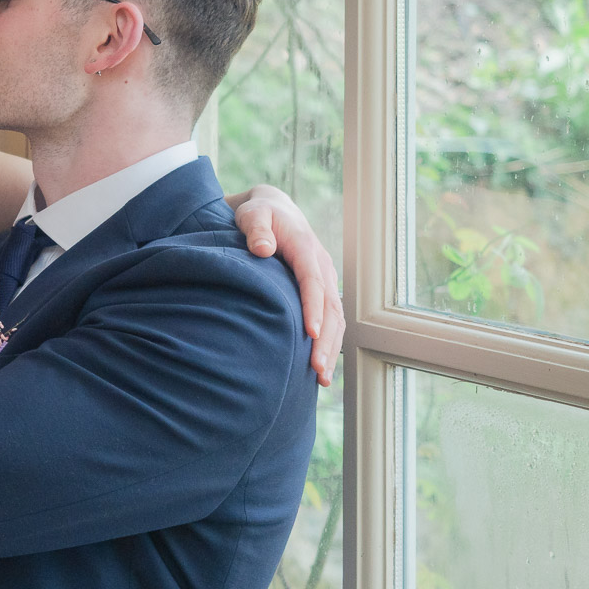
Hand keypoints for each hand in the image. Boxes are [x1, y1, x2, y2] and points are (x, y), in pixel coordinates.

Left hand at [230, 185, 343, 386]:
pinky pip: (331, 319)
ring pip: (336, 317)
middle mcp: (322, 266)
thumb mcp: (252, 214)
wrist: (274, 210)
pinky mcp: (321, 290)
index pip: (314, 282)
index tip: (310, 333)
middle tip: (317, 370)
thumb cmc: (259, 214)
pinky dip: (329, 343)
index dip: (313, 308)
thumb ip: (256, 228)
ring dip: (331, 347)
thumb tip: (263, 249)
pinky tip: (320, 368)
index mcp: (306, 248)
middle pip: (331, 307)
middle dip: (326, 340)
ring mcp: (325, 279)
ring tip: (322, 379)